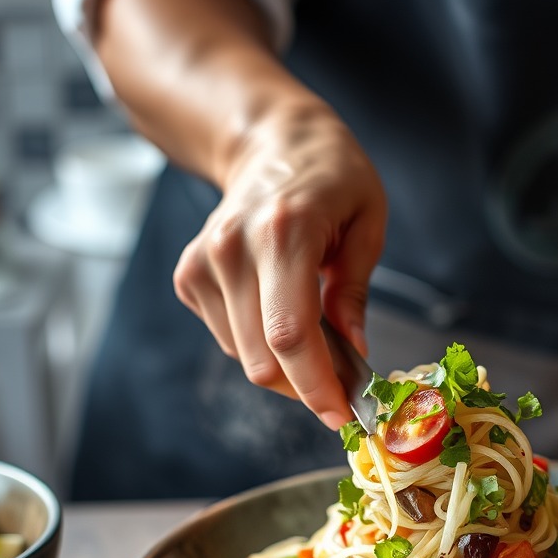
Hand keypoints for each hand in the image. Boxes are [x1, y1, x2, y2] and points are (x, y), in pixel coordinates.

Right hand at [172, 100, 386, 429]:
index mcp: (283, 232)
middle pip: (263, 359)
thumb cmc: (330, 177)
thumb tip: (353, 354)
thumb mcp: (367, 222)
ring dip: (286, 369)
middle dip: (307, 386)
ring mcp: (204, 263)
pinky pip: (228, 340)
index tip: (343, 415)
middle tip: (343, 384)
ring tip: (318, 340)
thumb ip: (355, 292)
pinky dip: (260, 346)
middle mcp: (232, 249)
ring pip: (245, 358)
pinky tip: (280, 314)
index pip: (290, 335)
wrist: (270, 142)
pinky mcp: (190, 277)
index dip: (317, 387)